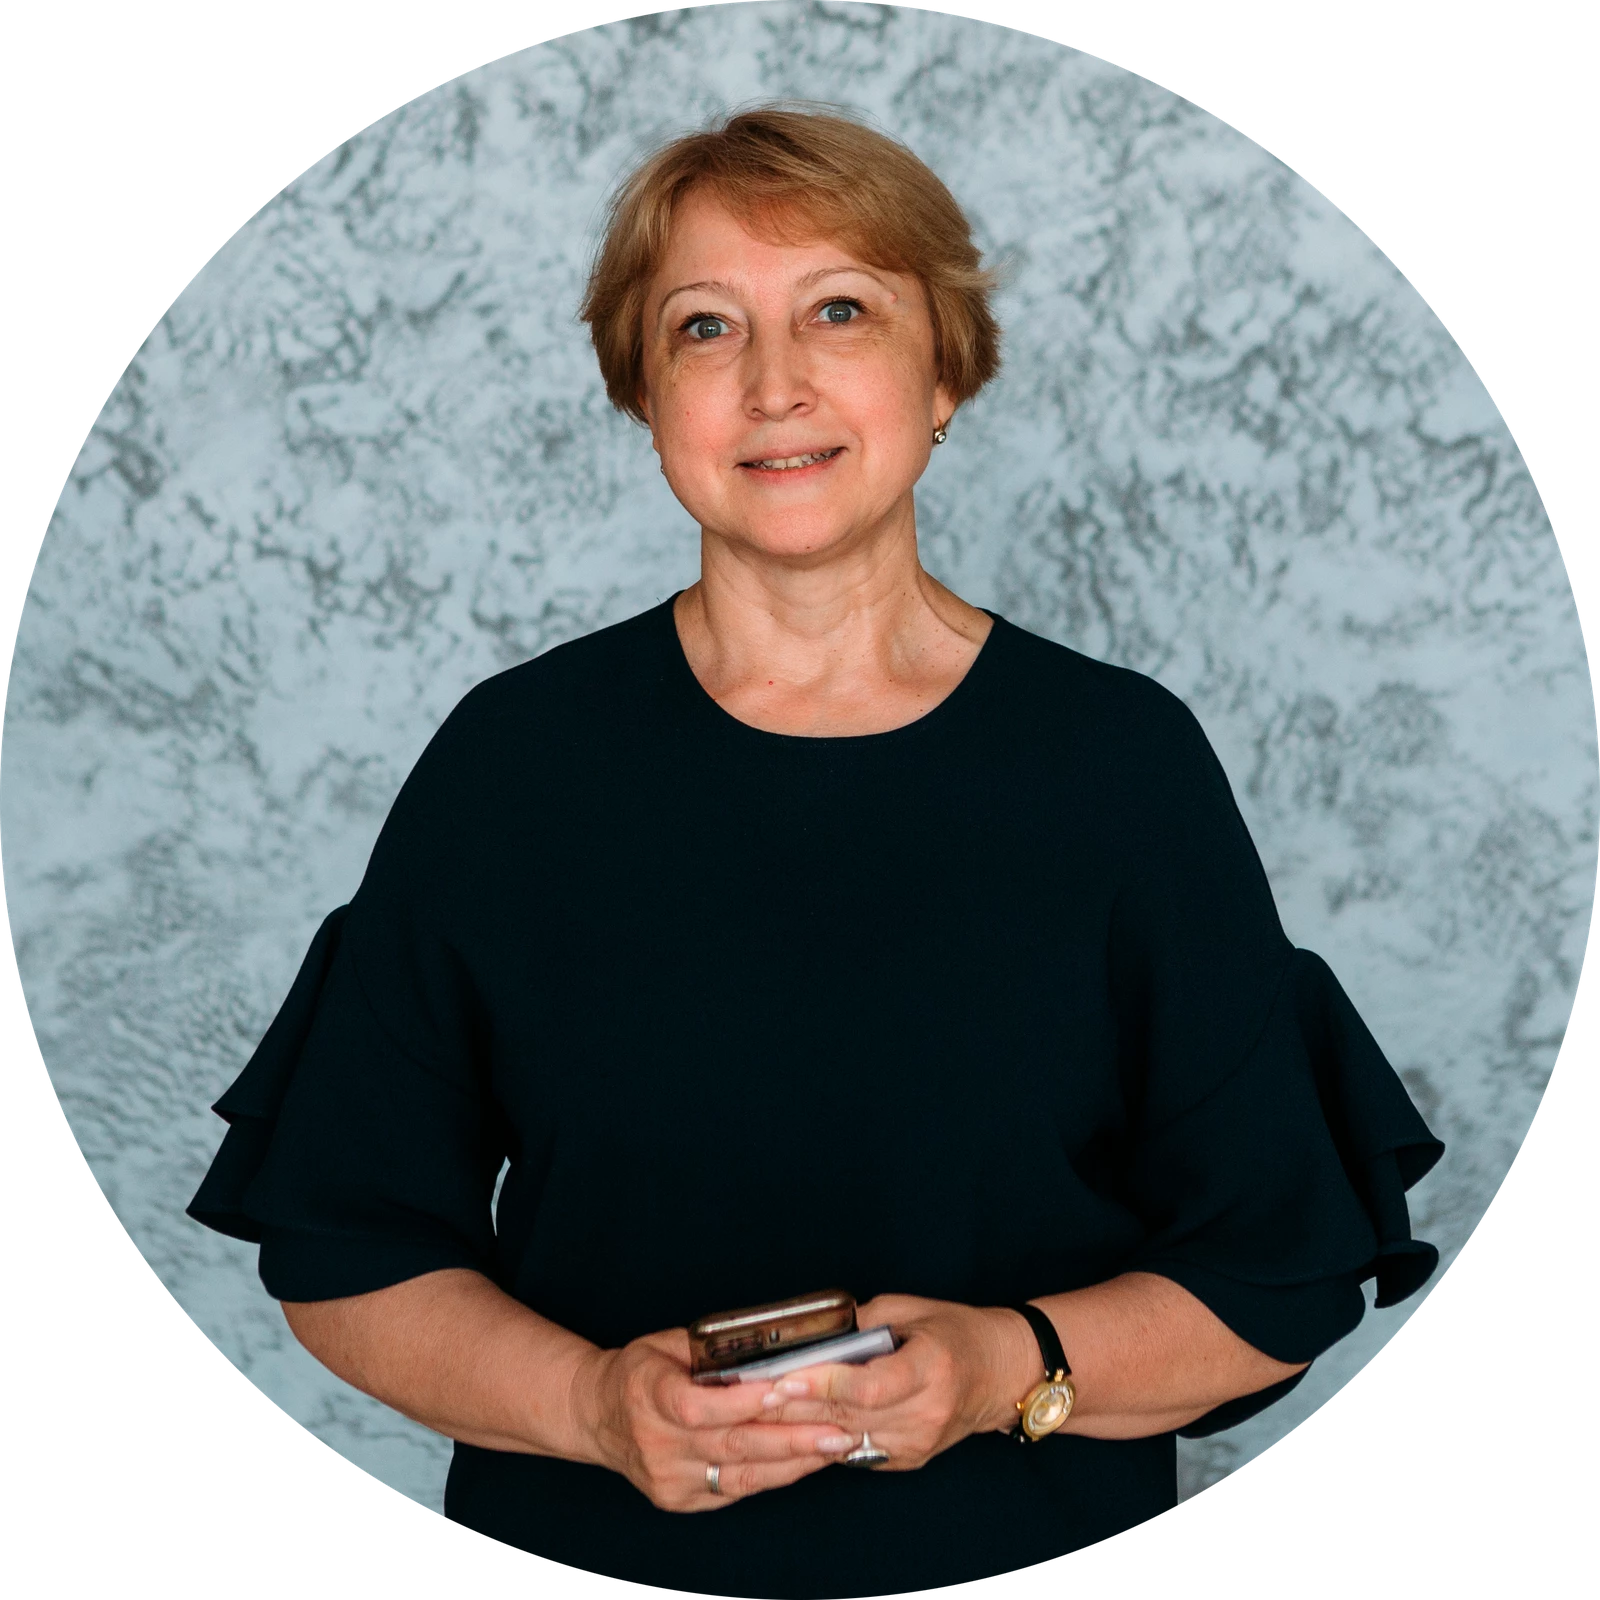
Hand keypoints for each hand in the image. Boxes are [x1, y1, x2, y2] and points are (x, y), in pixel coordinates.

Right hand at [571, 1325, 861, 1510]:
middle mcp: (656, 1442)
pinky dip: (774, 1476)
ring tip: (835, 1445)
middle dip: (792, 1437)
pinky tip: (805, 1461)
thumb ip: (712, 1350)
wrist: (597, 1416)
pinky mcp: (678, 1499)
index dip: (744, 1402)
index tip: (786, 1389)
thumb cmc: (639, 1371)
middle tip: (838, 1427)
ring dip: (794, 1461)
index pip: (698, 1406)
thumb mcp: (665, 1345)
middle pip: (731, 1445)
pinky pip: (734, 1490)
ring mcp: (667, 1477)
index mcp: (647, 1393)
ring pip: (740, 1474)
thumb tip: (774, 1346)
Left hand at [754, 1293, 1036, 1470]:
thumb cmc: (956, 1331)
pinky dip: (821, 1439)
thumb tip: (812, 1332)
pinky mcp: (908, 1460)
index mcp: (931, 1368)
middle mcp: (925, 1413)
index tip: (782, 1378)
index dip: (822, 1384)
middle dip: (792, 1408)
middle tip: (744, 1397)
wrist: (1003, 1374)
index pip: (869, 1387)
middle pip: (846, 1416)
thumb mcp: (912, 1310)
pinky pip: (854, 1451)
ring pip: (844, 1440)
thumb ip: (863, 1322)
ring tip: (752, 1414)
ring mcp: (917, 1444)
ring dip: (797, 1428)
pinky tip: (787, 1428)